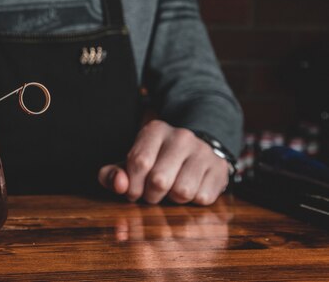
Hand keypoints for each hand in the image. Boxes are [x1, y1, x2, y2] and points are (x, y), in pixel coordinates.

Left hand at [98, 120, 228, 204]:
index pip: (139, 162)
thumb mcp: (129, 165)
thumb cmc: (154, 163)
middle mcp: (181, 136)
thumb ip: (112, 174)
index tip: (133, 192)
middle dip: (151, 195)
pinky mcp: (219, 168)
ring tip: (172, 189)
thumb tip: (119, 184)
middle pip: (159, 180)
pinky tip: (191, 189)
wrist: (193, 154)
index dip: (133, 185)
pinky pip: (202, 198)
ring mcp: (203, 151)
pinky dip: (193, 201)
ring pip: (182, 191)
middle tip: (153, 193)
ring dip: (173, 199)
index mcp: (155, 130)